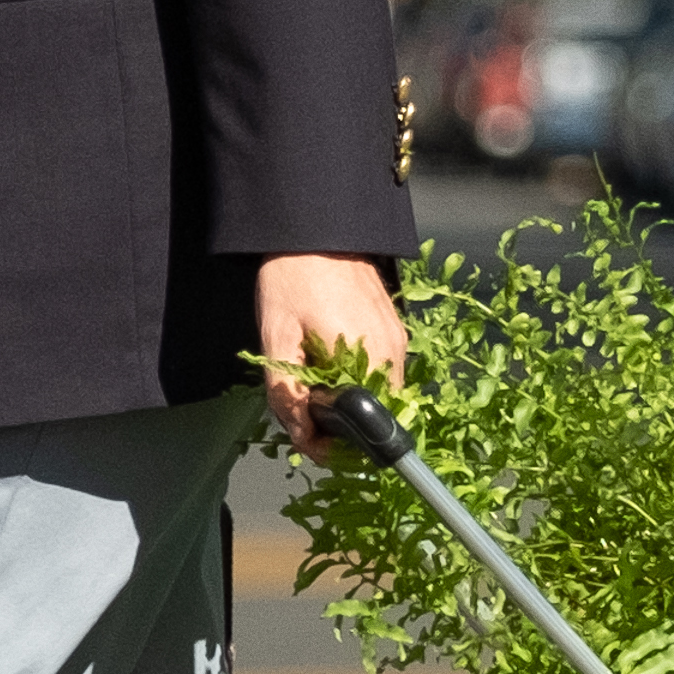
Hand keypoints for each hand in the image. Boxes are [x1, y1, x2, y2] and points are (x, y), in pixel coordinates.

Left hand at [252, 253, 409, 457]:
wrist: (314, 228)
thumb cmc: (292, 279)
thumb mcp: (276, 338)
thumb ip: (287, 394)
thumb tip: (302, 437)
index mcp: (365, 359)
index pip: (367, 428)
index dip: (338, 445)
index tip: (311, 443)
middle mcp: (392, 354)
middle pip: (375, 413)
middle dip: (342, 426)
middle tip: (305, 416)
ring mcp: (398, 339)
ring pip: (379, 392)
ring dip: (350, 400)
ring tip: (314, 386)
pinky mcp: (395, 328)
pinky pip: (382, 368)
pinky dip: (359, 377)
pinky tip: (330, 362)